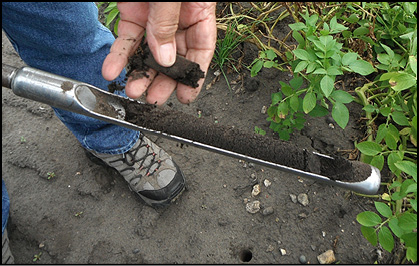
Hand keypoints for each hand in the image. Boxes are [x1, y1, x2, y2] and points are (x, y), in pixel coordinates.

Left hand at [102, 2, 216, 104]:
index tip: (186, 95)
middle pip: (173, 56)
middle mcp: (178, 17)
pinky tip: (111, 70)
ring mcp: (154, 17)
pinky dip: (118, 56)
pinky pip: (126, 38)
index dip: (194, 74)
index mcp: (199, 10)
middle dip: (162, 80)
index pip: (201, 49)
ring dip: (139, 72)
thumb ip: (168, 23)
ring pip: (148, 52)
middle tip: (153, 98)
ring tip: (132, 90)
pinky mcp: (132, 12)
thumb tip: (165, 58)